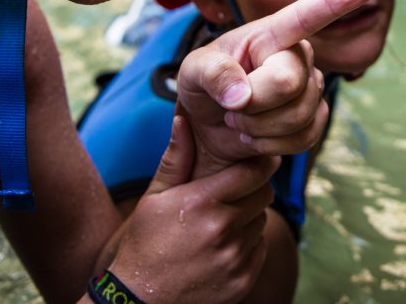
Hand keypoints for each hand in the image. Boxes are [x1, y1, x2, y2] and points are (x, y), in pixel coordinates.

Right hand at [110, 115, 279, 303]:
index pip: (253, 171)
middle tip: (237, 191)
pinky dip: (248, 244)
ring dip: (249, 217)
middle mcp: (222, 229)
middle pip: (264, 194)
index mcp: (201, 202)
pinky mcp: (243, 280)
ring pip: (261, 221)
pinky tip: (223, 246)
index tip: (260, 159)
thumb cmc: (145, 243)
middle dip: (254, 189)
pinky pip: (260, 248)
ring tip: (223, 221)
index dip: (259, 163)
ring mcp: (235, 257)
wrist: (141, 301)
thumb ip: (176, 159)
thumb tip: (183, 120)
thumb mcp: (154, 198)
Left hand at [177, 0, 374, 176]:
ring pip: (298, 116)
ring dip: (259, 128)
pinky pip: (306, 137)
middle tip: (229, 108)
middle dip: (252, 105)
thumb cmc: (203, 87)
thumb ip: (212, 74)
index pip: (306, 16)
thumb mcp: (192, 72)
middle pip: (288, 83)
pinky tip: (256, 135)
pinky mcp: (316, 116)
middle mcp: (298, 55)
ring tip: (239, 120)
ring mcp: (311, 86)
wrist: (210, 126)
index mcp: (271, 34)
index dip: (337, 1)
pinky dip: (272, 145)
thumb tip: (241, 96)